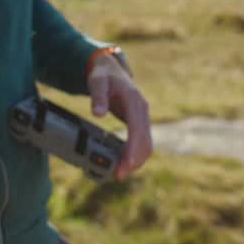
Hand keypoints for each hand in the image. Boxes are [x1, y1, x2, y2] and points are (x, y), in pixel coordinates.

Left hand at [87, 55, 152, 180]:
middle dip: (134, 160)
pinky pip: (141, 140)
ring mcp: (142, 116)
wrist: (110, 68)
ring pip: (146, 143)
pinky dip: (135, 153)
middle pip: (145, 141)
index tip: (125, 165)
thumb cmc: (103, 75)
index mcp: (134, 101)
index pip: (137, 130)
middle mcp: (142, 110)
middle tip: (119, 175)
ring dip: (136, 160)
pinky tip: (124, 162)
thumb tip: (98, 114)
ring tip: (120, 172)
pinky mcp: (138, 121)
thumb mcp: (97, 82)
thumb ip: (98, 96)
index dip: (132, 150)